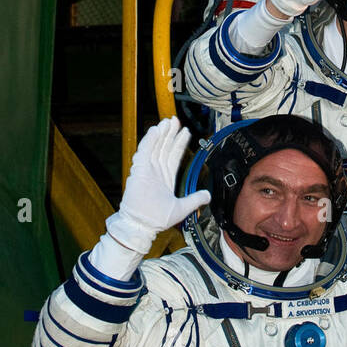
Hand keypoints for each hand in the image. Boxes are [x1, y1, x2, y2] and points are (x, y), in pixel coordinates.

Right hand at [114, 119, 209, 251]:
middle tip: (175, 119)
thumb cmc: (157, 219)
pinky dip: (149, 141)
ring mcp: (147, 170)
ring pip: (155, 147)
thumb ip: (194, 199)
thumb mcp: (182, 208)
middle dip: (170, 134)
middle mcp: (156, 171)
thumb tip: (208, 195)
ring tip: (167, 121)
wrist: (142, 226)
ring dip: (161, 134)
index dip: (179, 143)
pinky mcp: (138, 171)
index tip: (185, 131)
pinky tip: (155, 131)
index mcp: (166, 178)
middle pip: (165, 148)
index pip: (174, 156)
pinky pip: (144, 153)